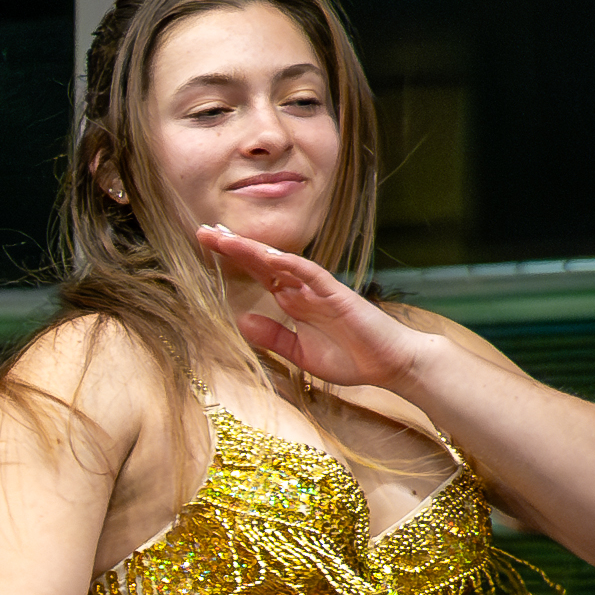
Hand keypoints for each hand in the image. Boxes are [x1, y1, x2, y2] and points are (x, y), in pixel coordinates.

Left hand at [198, 224, 428, 389]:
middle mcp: (303, 290)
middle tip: (204, 229)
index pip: (258, 274)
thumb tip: (241, 321)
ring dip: (253, 249)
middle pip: (263, 262)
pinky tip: (268, 256)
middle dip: (234, 246)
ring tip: (224, 237)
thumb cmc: (350, 358)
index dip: (233, 259)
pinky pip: (311, 274)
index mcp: (293, 302)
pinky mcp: (337, 295)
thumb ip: (272, 337)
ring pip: (281, 262)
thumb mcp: (299, 353)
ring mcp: (320, 290)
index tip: (207, 245)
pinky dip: (290, 263)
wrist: (390, 365)